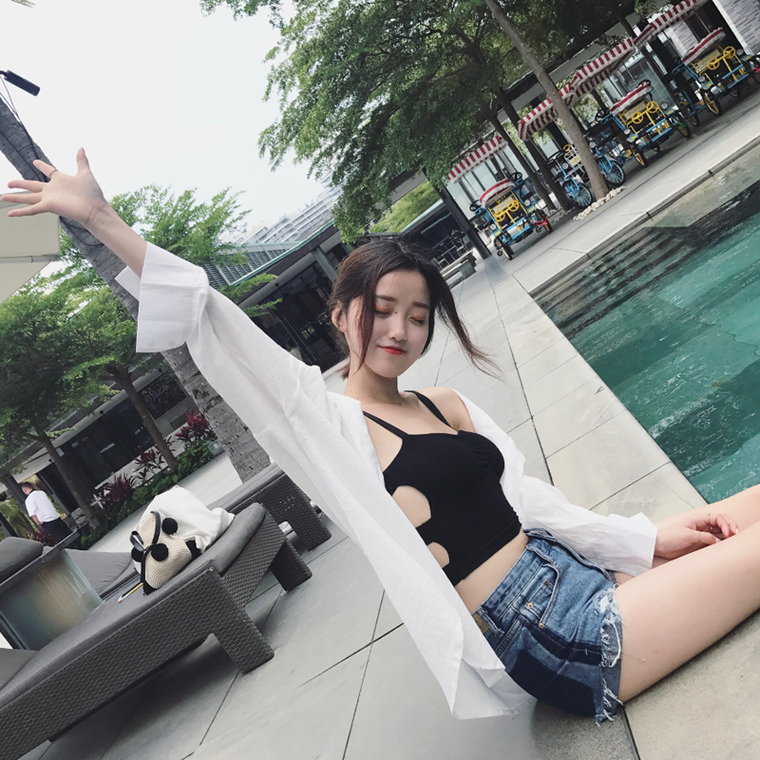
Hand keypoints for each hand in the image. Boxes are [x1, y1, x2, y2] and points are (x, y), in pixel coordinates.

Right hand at [3, 149, 146, 274]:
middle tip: (9, 182)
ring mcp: (49, 199)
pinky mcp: (48, 206)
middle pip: (32, 186)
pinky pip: (31, 209)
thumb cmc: (92, 194)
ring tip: (2, 197)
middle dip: (20, 184)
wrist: (94, 209)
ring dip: (15, 197)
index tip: (35, 162)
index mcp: (60, 181)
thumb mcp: (85, 173)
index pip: (49, 171)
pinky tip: (10, 213)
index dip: (42, 166)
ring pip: (28, 197)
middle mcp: (53, 190)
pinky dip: (20, 212)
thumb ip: (81, 161)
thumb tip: (81, 148)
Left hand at [654, 512, 738, 559]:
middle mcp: (702, 525)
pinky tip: (725, 546)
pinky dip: (722, 542)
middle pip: (721, 523)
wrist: (660, 546)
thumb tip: (717, 540)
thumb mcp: (687, 535)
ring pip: (720, 532)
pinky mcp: (702, 542)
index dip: (726, 524)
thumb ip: (703, 537)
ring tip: (732, 541)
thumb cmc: (670, 537)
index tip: (728, 533)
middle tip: (736, 535)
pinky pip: (715, 541)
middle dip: (730, 527)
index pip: (717, 517)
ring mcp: (703, 533)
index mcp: (698, 519)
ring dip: (727, 535)